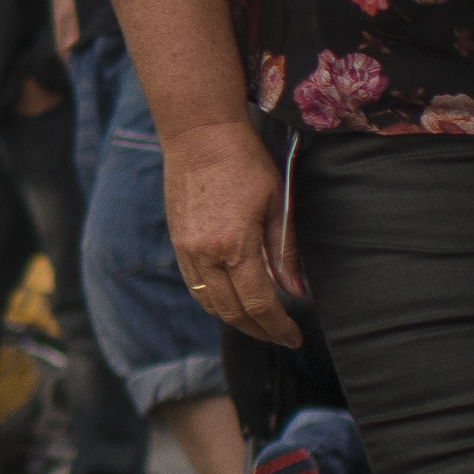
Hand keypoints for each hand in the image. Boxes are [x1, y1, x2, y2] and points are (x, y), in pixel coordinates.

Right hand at [165, 121, 303, 341]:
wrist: (199, 135)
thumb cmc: (245, 161)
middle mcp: (204, 255)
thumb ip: (284, 251)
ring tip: (260, 322)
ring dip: (235, 319)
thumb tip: (296, 290)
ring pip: (210, 304)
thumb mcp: (277, 203)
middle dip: (259, 331)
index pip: (258, 304)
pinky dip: (216, 302)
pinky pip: (196, 287)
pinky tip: (233, 300)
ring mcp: (186, 251)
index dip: (278, 327)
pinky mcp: (177, 243)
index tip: (295, 338)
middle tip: (281, 336)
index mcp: (234, 245)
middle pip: (231, 312)